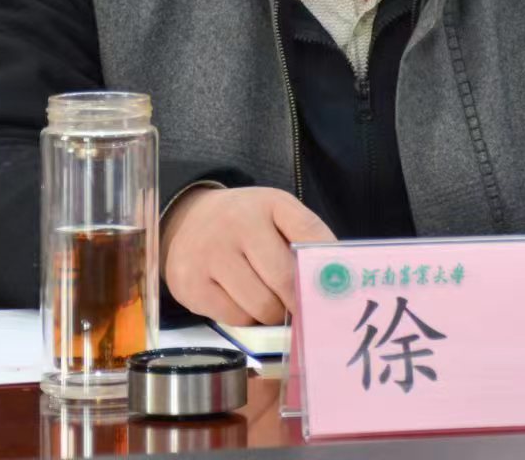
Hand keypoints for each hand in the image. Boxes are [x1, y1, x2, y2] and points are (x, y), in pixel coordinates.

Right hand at [161, 186, 335, 324]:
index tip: (336, 293)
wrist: (186, 219)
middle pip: (285, 281)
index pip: (309, 236)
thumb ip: (309, 237)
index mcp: (267, 204)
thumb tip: (338, 276)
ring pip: (260, 307)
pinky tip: (243, 302)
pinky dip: (246, 319)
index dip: (325, 269)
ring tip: (271, 302)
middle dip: (299, 301)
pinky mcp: (191, 286)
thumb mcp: (278, 213)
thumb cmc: (244, 221)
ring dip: (273, 314)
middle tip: (304, 309)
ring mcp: (210, 257)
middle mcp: (236, 227)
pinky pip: (234, 319)